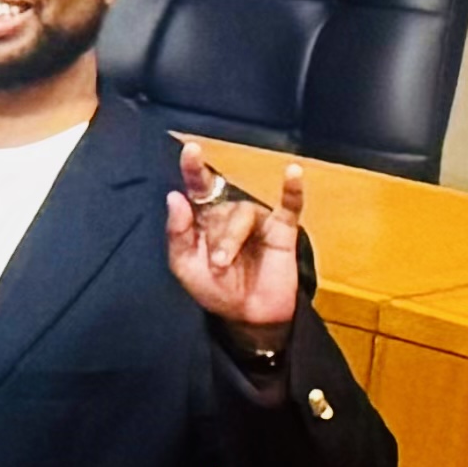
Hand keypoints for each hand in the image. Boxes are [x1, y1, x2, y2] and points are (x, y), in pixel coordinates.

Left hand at [167, 145, 306, 345]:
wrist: (246, 317)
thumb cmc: (214, 290)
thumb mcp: (184, 266)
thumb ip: (177, 232)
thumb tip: (175, 196)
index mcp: (203, 220)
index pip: (198, 187)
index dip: (193, 167)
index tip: (190, 149)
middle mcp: (229, 215)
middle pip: (220, 207)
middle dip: (215, 237)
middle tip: (217, 264)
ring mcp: (257, 221)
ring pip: (243, 212)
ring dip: (232, 239)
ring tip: (227, 264)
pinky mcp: (282, 231)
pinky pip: (289, 207)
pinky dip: (292, 190)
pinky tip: (293, 173)